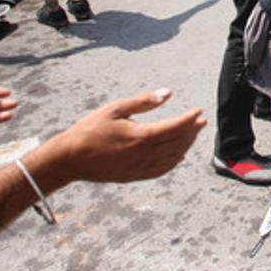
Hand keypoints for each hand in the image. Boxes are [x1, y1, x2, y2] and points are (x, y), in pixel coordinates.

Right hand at [43, 89, 205, 182]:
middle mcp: (143, 155)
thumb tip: (168, 93)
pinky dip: (173, 162)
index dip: (189, 119)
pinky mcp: (133, 176)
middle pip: (176, 142)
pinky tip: (179, 155)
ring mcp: (139, 168)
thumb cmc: (89, 130)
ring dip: (186, 146)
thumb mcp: (115, 109)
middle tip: (201, 121)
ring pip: (171, 158)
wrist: (69, 159)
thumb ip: (143, 102)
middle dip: (192, 131)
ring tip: (193, 135)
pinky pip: (160, 170)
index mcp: (140, 137)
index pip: (174, 127)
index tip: (199, 111)